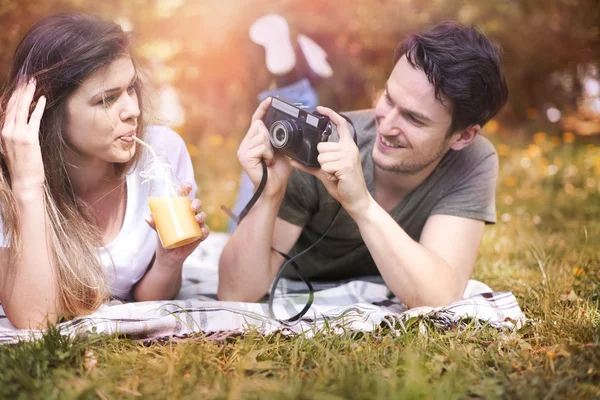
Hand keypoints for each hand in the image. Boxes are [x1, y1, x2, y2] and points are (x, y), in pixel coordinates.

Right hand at [1, 78, 46, 192]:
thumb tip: (22, 121)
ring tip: (34, 82)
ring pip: (21, 109)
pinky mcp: (29, 139)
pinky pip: (34, 119)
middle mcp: (7, 131)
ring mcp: (17, 135)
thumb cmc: (22, 167)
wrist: (24, 182)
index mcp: (2, 132)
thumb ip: (15, 134)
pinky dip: (38, 108)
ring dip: (28, 94)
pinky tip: (42, 99)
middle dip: (20, 89)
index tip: (20, 83)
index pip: (7, 108)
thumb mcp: (13, 148)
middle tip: (27, 77)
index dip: (13, 94)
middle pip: (13, 105)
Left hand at [144, 183, 209, 264]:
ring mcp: (196, 225)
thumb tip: (147, 217)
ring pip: (203, 216)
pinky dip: (205, 231)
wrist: (168, 255)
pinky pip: (205, 231)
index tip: (187, 186)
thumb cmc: (164, 237)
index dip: (187, 189)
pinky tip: (202, 231)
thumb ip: (154, 223)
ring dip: (202, 216)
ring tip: (196, 219)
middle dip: (197, 203)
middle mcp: (190, 215)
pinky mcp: (199, 236)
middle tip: (191, 207)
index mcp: (181, 209)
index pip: (186, 195)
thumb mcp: (158, 229)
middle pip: (197, 204)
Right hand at [237, 97, 291, 197]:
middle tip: (272, 153)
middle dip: (271, 137)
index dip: (263, 109)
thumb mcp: (281, 150)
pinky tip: (266, 163)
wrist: (275, 188)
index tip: (271, 99)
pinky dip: (268, 154)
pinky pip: (261, 146)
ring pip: (261, 135)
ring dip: (270, 148)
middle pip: (260, 125)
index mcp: (253, 140)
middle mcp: (245, 143)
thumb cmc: (278, 171)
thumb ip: (279, 137)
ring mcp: (243, 150)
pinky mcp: (244, 156)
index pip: (257, 120)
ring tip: (269, 160)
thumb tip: (283, 125)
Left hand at [291, 106, 370, 216]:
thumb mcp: (325, 171)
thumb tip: (293, 160)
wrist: (355, 198)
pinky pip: (325, 165)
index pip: (341, 124)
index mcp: (347, 146)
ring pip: (321, 156)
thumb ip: (310, 164)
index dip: (330, 114)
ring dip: (324, 168)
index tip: (319, 108)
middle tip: (332, 170)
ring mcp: (348, 155)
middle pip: (321, 146)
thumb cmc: (342, 184)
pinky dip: (327, 174)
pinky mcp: (346, 165)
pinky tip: (337, 178)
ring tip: (335, 174)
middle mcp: (349, 148)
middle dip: (321, 160)